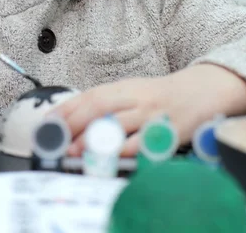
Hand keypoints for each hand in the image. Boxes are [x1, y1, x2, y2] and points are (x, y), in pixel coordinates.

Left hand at [55, 65, 245, 156]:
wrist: (198, 91)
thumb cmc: (159, 96)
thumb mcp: (130, 93)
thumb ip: (107, 104)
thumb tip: (73, 120)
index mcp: (121, 87)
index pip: (88, 95)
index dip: (66, 107)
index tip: (47, 122)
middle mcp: (132, 97)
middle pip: (98, 104)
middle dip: (73, 120)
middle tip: (55, 137)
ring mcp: (149, 113)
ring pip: (118, 122)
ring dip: (94, 137)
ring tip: (75, 149)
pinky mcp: (164, 129)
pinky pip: (143, 141)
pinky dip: (126, 150)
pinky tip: (112, 157)